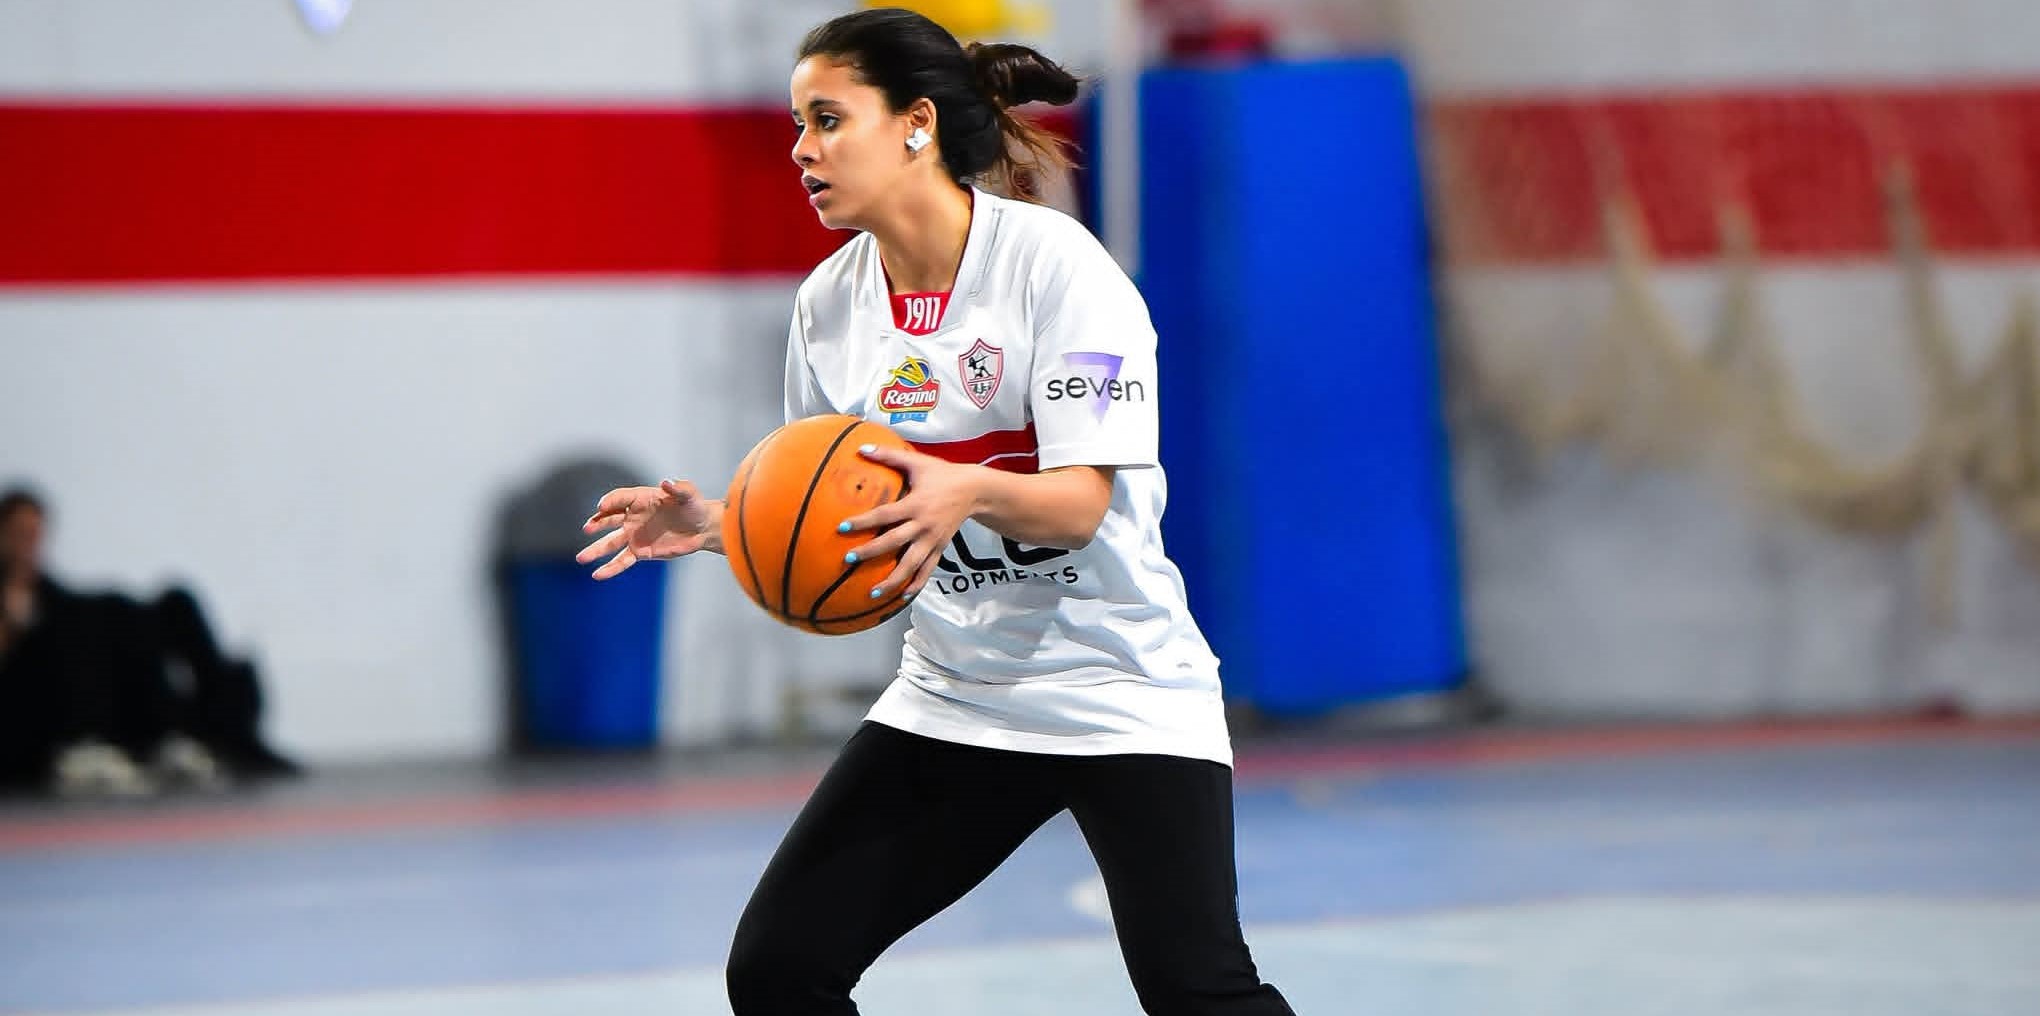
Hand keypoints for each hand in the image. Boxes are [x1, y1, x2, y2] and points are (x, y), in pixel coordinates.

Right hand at [576, 480, 716, 579]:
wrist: (702, 528)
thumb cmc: (694, 506)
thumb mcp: (689, 494)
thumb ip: (678, 488)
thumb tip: (666, 482)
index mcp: (641, 499)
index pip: (620, 498)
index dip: (610, 501)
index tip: (601, 507)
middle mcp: (633, 517)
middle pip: (609, 519)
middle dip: (598, 524)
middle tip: (588, 528)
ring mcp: (635, 535)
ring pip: (611, 543)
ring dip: (596, 550)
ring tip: (581, 558)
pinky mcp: (641, 551)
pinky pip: (622, 560)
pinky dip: (610, 568)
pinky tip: (598, 574)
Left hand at [840, 445, 983, 598]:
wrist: (975, 491)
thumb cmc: (943, 474)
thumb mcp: (918, 462)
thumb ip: (889, 455)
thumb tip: (861, 448)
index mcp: (915, 504)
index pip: (884, 515)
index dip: (863, 521)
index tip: (842, 527)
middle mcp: (923, 525)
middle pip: (894, 542)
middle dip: (870, 552)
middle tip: (848, 560)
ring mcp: (932, 540)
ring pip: (910, 564)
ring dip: (892, 580)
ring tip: (872, 593)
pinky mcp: (940, 548)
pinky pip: (927, 570)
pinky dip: (915, 584)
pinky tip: (902, 597)